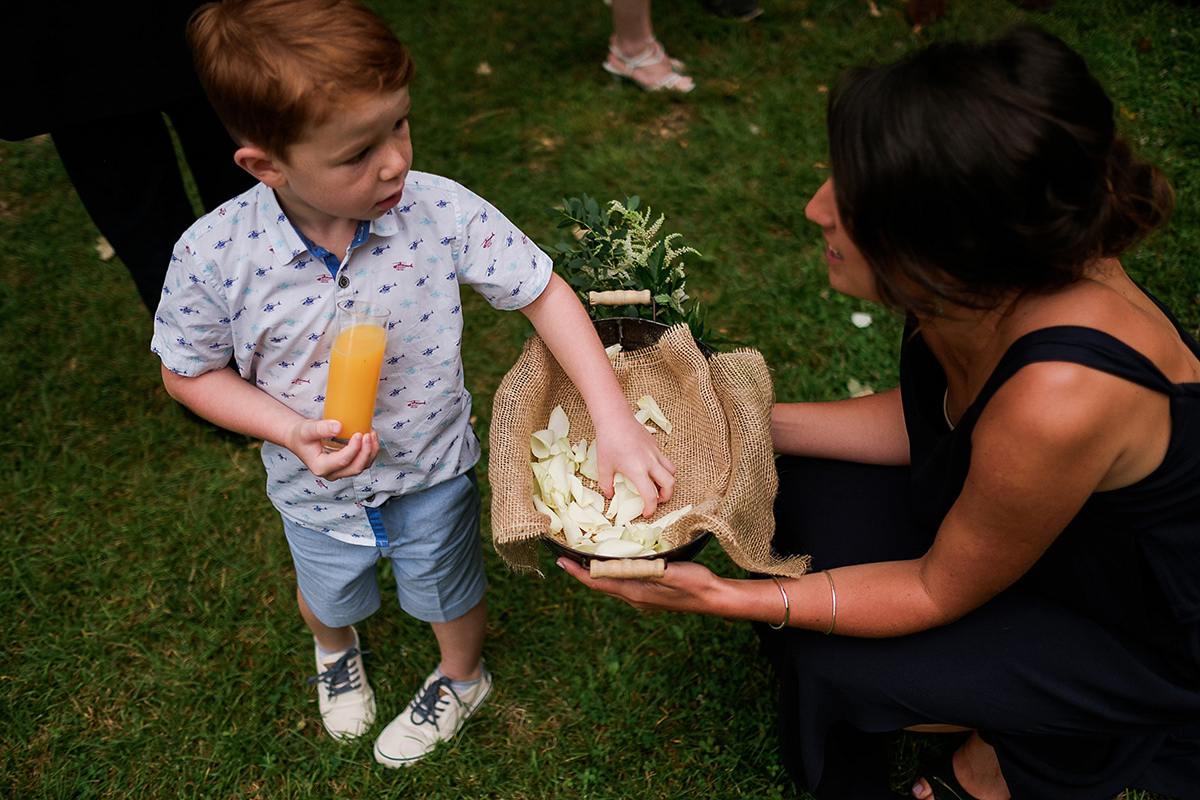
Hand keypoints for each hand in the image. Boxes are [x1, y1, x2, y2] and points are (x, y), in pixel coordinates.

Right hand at [285, 418, 379, 479]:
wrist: (300, 438)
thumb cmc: (301, 435)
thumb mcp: (307, 429)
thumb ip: (321, 428)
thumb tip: (338, 427)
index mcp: (321, 467)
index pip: (342, 461)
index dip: (354, 449)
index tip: (359, 434)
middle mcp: (332, 473)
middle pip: (355, 467)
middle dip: (366, 452)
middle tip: (369, 434)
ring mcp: (340, 471)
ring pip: (362, 466)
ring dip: (370, 451)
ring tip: (371, 433)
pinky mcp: (347, 466)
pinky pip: (363, 462)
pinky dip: (369, 451)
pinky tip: (370, 437)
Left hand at [557, 557, 718, 613]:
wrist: (714, 597)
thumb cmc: (694, 583)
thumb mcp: (668, 571)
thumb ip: (643, 568)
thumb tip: (614, 565)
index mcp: (635, 592)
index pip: (598, 583)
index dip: (577, 573)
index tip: (560, 561)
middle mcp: (634, 597)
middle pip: (600, 585)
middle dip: (581, 571)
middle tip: (566, 556)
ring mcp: (642, 597)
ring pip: (611, 584)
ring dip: (595, 572)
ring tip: (584, 558)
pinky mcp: (650, 594)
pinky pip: (623, 583)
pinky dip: (612, 572)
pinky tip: (614, 563)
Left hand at [594, 413, 675, 516]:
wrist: (615, 419)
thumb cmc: (608, 442)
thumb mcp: (604, 466)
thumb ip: (606, 484)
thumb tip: (610, 495)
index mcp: (637, 470)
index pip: (650, 495)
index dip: (651, 508)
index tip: (646, 513)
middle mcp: (650, 462)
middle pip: (670, 484)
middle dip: (666, 496)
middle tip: (657, 500)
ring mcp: (655, 452)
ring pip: (672, 471)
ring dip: (668, 481)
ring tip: (658, 485)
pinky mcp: (655, 445)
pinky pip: (665, 460)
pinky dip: (662, 468)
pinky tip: (650, 468)